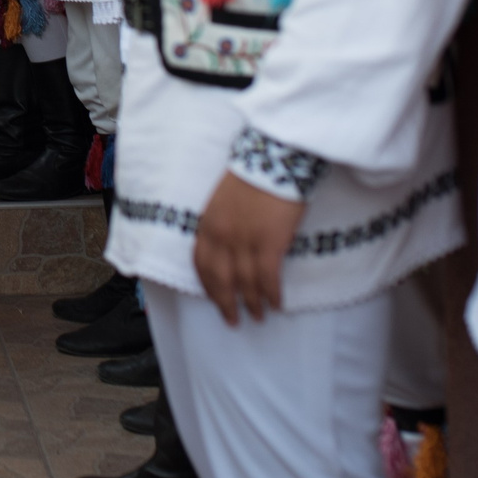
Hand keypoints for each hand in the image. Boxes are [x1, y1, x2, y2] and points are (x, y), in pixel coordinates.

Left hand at [193, 170, 304, 322]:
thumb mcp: (224, 199)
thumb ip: (222, 223)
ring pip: (245, 283)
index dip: (208, 286)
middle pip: (220, 279)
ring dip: (252, 304)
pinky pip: (268, 279)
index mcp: (208, 224)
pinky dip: (272, 295)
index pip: (201, 263)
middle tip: (232, 321)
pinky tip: (277, 304)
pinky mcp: (269, 243)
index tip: (214, 299)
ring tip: (258, 316)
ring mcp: (245, 241)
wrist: (273, 157)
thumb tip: (230, 246)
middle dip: (226, 303)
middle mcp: (222, 237)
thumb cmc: (252, 173)